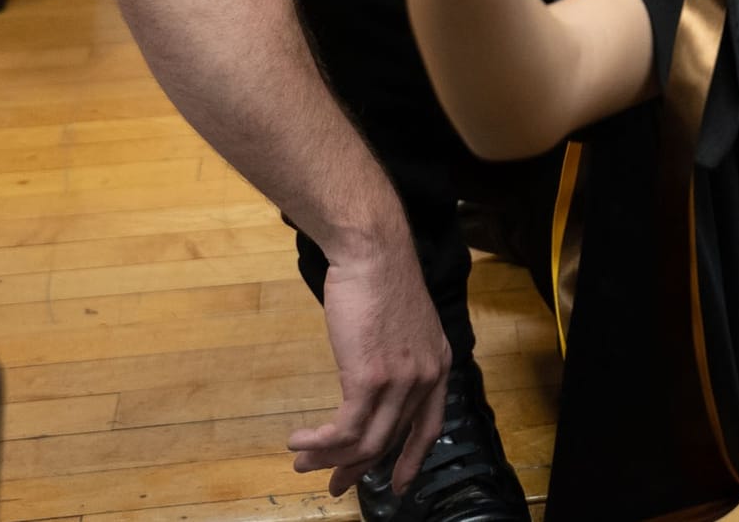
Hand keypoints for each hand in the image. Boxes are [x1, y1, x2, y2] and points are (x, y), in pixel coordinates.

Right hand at [286, 248, 450, 496]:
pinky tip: (299, 439)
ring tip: (302, 462)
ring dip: (329, 458)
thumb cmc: (380, 282)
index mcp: (439, 366)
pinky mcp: (370, 378)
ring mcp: (400, 381)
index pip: (429, 427)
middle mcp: (426, 378)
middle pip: (390, 440)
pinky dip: (319, 441)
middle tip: (333, 483)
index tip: (398, 485)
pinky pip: (344, 428)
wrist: (373, 253)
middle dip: (357, 467)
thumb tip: (372, 390)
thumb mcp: (403, 327)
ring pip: (365, 441)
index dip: (412, 460)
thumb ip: (398, 361)